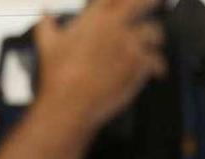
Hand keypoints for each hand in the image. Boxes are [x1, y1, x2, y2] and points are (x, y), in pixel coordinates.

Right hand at [33, 0, 167, 129]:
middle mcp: (114, 27)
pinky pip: (157, 60)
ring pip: (154, 32)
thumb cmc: (57, 74)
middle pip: (142, 2)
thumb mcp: (47, 43)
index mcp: (94, 18)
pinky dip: (159, 66)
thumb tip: (44, 9)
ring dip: (155, 39)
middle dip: (153, 0)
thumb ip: (48, 22)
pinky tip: (158, 72)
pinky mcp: (140, 65)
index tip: (130, 0)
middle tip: (159, 1)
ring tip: (156, 43)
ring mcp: (129, 45)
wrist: (71, 103)